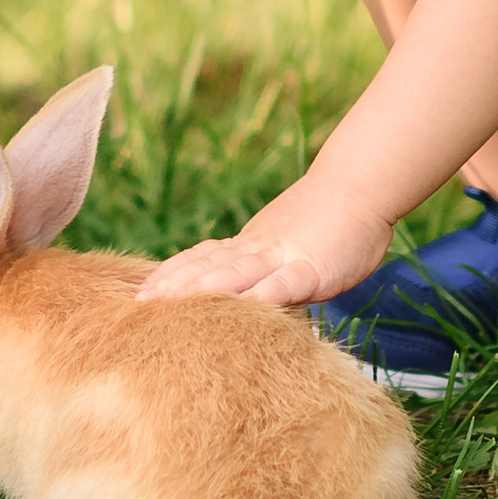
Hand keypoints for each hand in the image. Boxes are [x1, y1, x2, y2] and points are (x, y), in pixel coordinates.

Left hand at [137, 174, 389, 307]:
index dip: (171, 274)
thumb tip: (243, 297)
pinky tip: (242, 310)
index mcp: (250, 246)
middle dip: (172, 286)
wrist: (359, 188)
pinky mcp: (312, 269)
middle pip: (207, 267)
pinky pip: (283, 284)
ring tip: (168, 305)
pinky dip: (261, 297)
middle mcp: (257, 250)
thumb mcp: (287, 247)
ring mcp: (282, 257)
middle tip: (138, 304)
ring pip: (234, 273)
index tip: (140, 292)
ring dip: (200, 289)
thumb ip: (264, 272)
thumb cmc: (328, 221)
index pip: (201, 259)